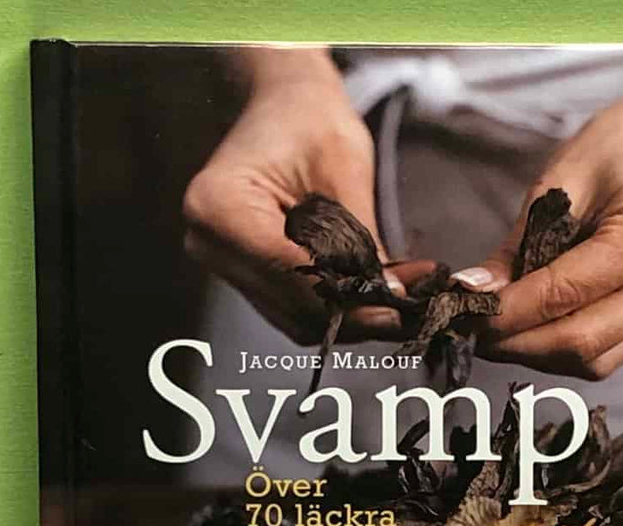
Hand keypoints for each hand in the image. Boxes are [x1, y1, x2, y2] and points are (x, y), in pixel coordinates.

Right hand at [183, 48, 405, 345]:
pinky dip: (342, 308)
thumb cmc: (309, 120)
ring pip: (300, 321)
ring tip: (401, 297)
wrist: (284, 107)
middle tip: (410, 305)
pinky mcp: (249, 279)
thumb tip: (393, 297)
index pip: (291, 274)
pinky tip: (376, 293)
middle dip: (357, 313)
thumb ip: (362, 240)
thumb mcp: (343, 170)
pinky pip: (300, 311)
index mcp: (221, 207)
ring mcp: (227, 266)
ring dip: (354, 316)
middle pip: (295, 310)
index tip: (396, 304)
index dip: (348, 297)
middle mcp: (212, 246)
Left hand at [462, 80, 622, 380]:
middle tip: (469, 330)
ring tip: (498, 332)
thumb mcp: (562, 179)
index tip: (463, 314)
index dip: (508, 313)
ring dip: (537, 354)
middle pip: (581, 341)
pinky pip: (606, 356)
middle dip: (517, 344)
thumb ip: (519, 244)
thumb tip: (473, 294)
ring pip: (593, 360)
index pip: (564, 295)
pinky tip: (533, 330)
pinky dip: (562, 351)